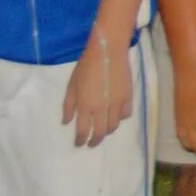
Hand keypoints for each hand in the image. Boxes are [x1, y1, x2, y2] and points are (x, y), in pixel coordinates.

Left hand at [61, 29, 132, 147]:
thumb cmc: (85, 67)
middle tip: (91, 144)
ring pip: (114, 125)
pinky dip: (120, 118)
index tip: (79, 144)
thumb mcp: (71, 86)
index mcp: (85, 106)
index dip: (80, 140)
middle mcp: (101, 108)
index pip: (82, 130)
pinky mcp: (128, 96)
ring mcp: (117, 103)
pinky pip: (126, 114)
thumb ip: (68, 106)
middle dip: (94, 141)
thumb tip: (66, 122)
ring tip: (103, 131)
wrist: (107, 52)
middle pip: (100, 132)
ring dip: (107, 131)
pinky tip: (116, 116)